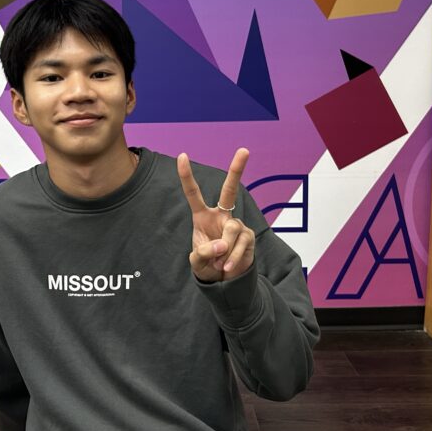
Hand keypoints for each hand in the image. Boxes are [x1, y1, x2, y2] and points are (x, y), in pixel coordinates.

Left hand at [177, 148, 255, 282]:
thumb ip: (204, 253)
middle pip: (230, 190)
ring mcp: (237, 225)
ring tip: (219, 264)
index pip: (194, 194)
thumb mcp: (197, 261)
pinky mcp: (249, 236)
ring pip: (231, 230)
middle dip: (237, 170)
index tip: (182, 156)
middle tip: (244, 150)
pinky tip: (227, 267)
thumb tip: (221, 245)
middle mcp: (221, 216)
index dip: (187, 176)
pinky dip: (232, 258)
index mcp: (203, 217)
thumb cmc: (207, 264)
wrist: (224, 280)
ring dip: (224, 250)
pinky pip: (241, 244)